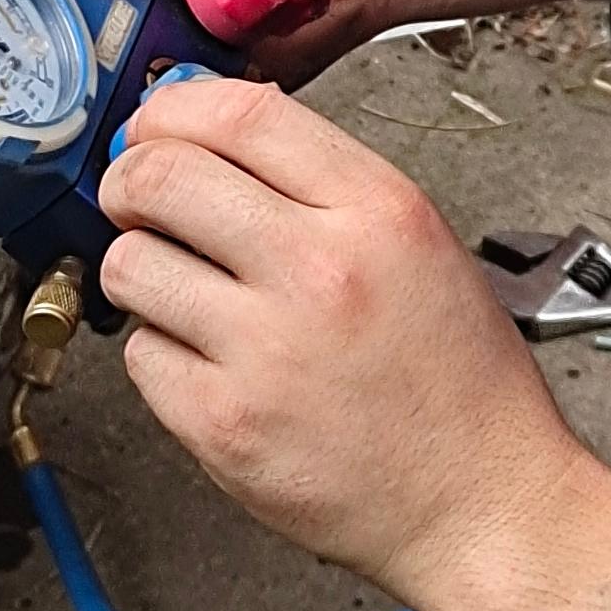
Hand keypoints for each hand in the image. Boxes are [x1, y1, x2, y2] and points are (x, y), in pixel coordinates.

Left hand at [96, 76, 588, 610]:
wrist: (481, 501)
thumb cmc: (459, 382)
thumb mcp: (422, 243)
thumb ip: (326, 186)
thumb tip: (215, 142)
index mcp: (377, 212)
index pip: (239, 114)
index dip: (173, 110)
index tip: (155, 128)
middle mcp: (318, 270)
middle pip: (161, 176)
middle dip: (129, 181)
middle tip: (136, 202)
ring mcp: (264, 349)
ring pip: (130, 265)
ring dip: (139, 270)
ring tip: (181, 292)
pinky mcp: (222, 423)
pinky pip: (140, 355)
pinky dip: (161, 353)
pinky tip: (209, 362)